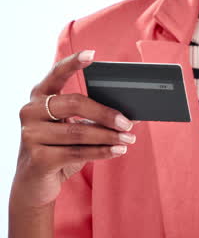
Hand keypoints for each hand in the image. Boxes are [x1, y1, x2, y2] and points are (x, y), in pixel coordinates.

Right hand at [11, 50, 136, 208]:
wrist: (36, 183)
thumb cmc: (60, 149)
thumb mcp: (73, 129)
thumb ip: (92, 118)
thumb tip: (129, 115)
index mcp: (40, 97)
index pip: (56, 74)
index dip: (73, 63)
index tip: (92, 54)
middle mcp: (30, 111)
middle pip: (75, 104)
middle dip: (106, 114)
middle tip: (128, 123)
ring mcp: (30, 135)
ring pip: (79, 131)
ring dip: (109, 136)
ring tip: (129, 139)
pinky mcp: (38, 158)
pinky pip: (77, 152)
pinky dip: (102, 152)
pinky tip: (118, 150)